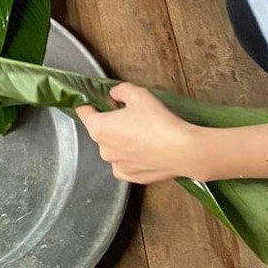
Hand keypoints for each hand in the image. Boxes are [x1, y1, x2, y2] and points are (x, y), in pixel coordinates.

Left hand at [75, 84, 208, 184]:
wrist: (184, 151)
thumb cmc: (159, 122)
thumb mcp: (138, 94)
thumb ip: (120, 90)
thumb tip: (114, 95)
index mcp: (99, 128)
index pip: (83, 111)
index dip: (90, 103)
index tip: (98, 100)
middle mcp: (103, 150)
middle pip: (100, 130)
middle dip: (111, 123)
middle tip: (131, 116)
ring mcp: (117, 166)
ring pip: (113, 148)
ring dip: (122, 141)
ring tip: (143, 133)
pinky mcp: (131, 177)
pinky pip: (124, 164)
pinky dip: (131, 157)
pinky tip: (145, 149)